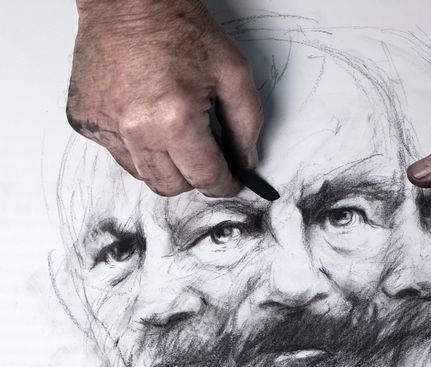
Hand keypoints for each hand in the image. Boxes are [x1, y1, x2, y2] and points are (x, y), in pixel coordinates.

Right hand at [66, 0, 261, 196]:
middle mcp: (136, 129)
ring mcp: (105, 126)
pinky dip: (136, 144)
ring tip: (173, 128)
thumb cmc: (178, 26)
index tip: (230, 182)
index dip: (224, 184)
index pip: (205, 178)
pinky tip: (145, 116)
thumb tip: (245, 161)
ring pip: (142, 174)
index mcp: (176, 120)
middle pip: (170, 186)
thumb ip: (246, 125)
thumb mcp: (233, 72)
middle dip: (193, 177)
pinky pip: (117, 152)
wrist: (128, 0)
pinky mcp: (84, 120)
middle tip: (205, 154)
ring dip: (163, 163)